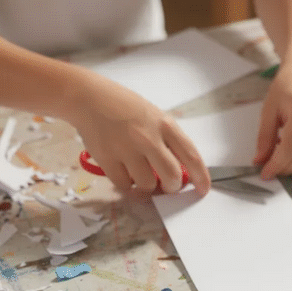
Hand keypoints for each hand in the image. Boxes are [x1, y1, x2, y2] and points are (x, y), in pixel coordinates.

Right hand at [69, 74, 208, 194]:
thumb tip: (178, 173)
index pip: (191, 156)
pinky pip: (124, 185)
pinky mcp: (108, 159)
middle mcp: (149, 138)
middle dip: (172, 187)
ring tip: (139, 174)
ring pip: (148, 184)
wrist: (88, 98)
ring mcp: (127, 149)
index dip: (201, 177)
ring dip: (147, 187)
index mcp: (165, 125)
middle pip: (172, 177)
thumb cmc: (124, 107)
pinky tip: (124, 173)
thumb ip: (167, 141)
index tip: (203, 190)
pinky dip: (126, 185)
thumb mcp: (153, 116)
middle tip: (166, 186)